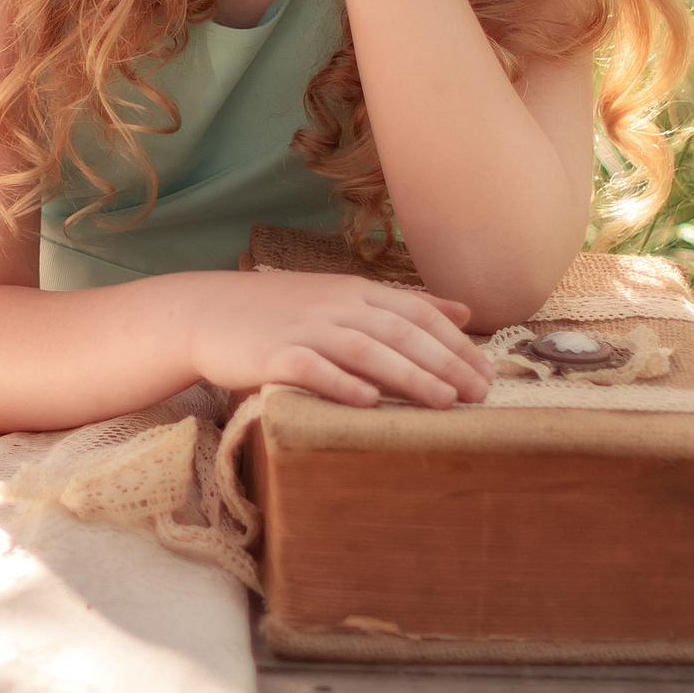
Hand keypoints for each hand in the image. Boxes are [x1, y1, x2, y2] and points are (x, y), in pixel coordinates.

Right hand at [186, 270, 491, 408]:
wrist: (206, 312)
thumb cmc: (279, 311)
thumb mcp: (341, 296)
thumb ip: (401, 303)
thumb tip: (463, 311)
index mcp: (353, 290)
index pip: (415, 311)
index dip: (455, 341)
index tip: (487, 370)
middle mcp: (333, 305)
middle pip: (397, 331)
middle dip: (443, 362)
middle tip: (478, 393)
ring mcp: (303, 328)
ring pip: (364, 349)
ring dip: (407, 375)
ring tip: (442, 401)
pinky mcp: (273, 354)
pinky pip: (312, 368)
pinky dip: (341, 384)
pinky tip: (368, 402)